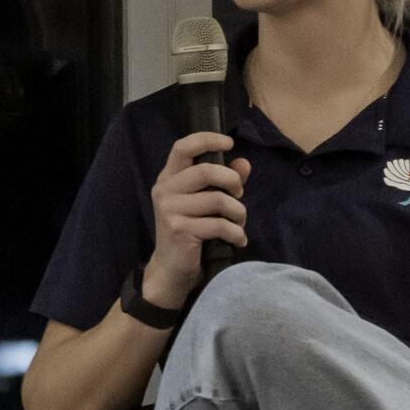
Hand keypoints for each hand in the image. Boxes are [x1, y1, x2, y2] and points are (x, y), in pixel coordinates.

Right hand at [145, 131, 250, 309]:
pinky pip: (219, 225)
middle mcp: (165, 190)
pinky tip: (238, 240)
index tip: (229, 142)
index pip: (182, 147)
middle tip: (239, 195)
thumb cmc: (190, 232)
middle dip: (232, 182)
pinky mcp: (179, 230)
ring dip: (238, 213)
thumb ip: (223, 182)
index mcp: (169, 179)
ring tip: (239, 223)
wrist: (171, 269)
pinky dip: (236, 233)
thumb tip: (244, 163)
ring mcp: (170, 210)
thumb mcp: (206, 203)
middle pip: (206, 171)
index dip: (206, 139)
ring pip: (218, 200)